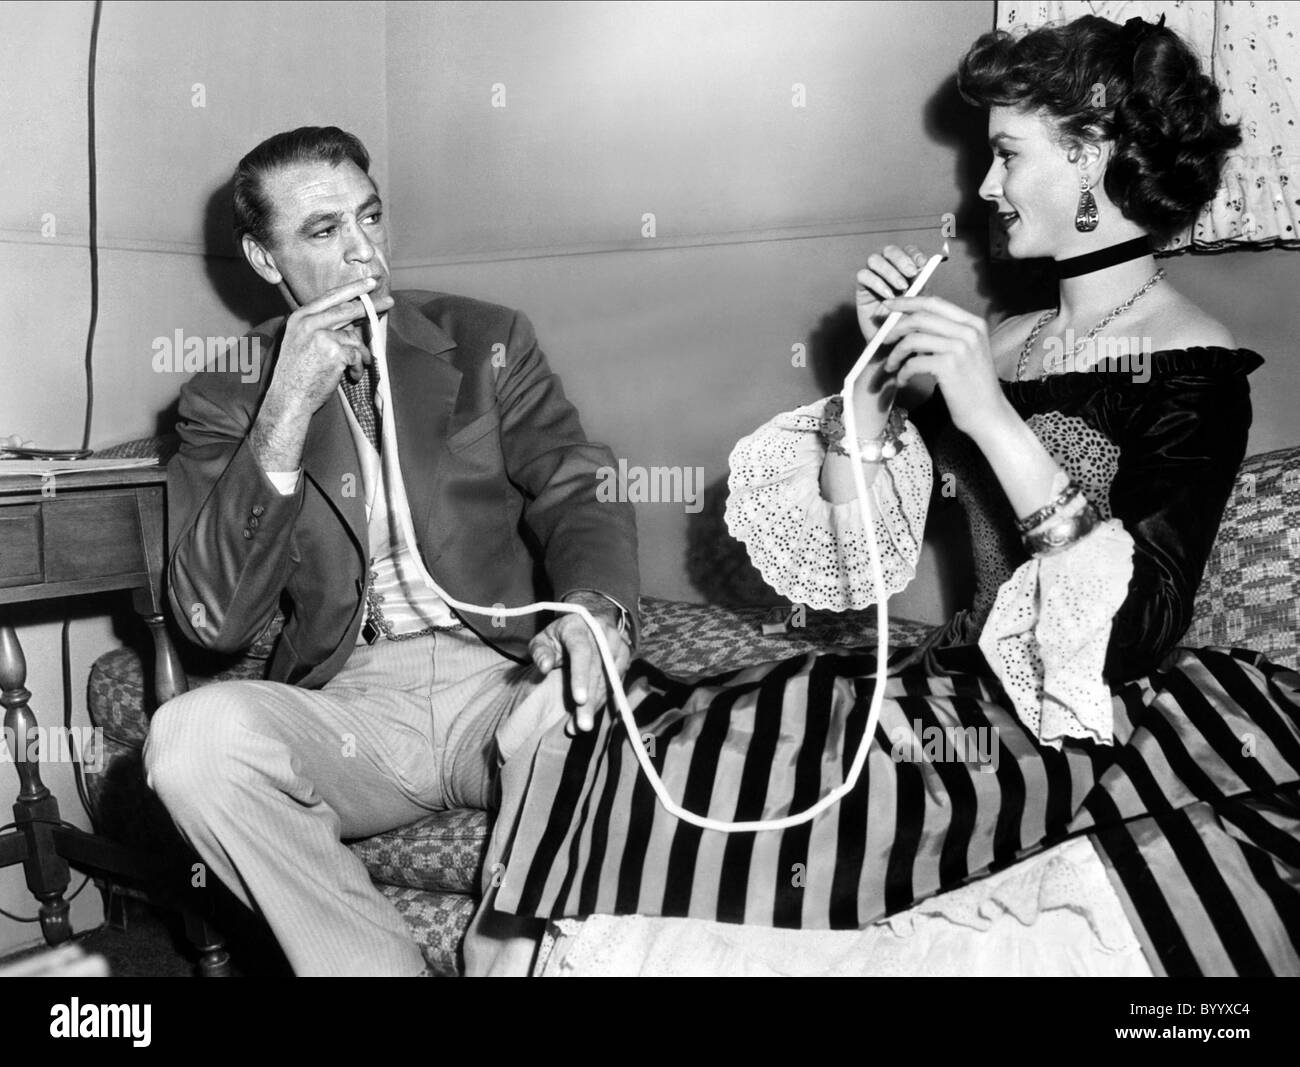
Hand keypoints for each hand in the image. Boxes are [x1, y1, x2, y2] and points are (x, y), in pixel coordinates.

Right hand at [272, 277, 395, 415]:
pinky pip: (357, 355)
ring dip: (360, 355)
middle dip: (371, 306)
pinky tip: (351, 376)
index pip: (331, 296)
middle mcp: (309, 322)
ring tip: (355, 368)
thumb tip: (353, 320)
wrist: (288, 398)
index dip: (352, 288)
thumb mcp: (302, 341)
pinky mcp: (334, 352)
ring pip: (355, 338)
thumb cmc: (297, 373)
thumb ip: (322, 327)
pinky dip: (357, 368)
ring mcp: (321, 336)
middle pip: (348, 309)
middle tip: (389, 302)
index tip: (369, 283)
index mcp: (300, 317)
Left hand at [528, 595, 630, 733]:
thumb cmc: (559, 636)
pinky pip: (616, 682)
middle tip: (581, 726)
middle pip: (597, 670)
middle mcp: (601, 631)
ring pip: (609, 679)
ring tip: (581, 725)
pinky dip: (604, 699)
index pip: (581, 652)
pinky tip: (591, 713)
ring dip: (596, 704)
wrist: (584, 623)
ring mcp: (616, 642)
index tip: (578, 699)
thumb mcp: (543, 639)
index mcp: (578, 626)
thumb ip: (540, 652)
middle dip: (589, 701)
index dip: (580, 676)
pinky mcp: (625, 654)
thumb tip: (544, 667)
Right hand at [855, 244, 930, 343]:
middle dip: (901, 259)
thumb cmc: (908, 323)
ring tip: (901, 287)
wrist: (892, 342)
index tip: (923, 263)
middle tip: (911, 273)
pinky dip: (877, 283)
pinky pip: (863, 275)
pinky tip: (887, 296)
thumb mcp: (919, 303)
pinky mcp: (861, 288)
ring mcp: (873, 277)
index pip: (908, 251)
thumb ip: (921, 284)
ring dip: (889, 271)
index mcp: (905, 269)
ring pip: (875, 259)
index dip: (914, 253)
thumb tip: (924, 268)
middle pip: (890, 250)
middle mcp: (888, 270)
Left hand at [879, 295, 1012, 440]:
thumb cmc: (972, 385)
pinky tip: (902, 381)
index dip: (907, 302)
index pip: (934, 302)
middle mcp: (969, 331)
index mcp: (973, 323)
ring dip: (895, 353)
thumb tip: (911, 322)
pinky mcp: (949, 366)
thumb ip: (946, 333)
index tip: (888, 306)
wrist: (988, 413)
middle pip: (920, 317)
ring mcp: (960, 348)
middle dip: (895, 327)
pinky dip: (902, 372)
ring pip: (912, 339)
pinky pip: (913, 363)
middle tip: (883, 339)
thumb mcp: (967, 351)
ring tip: (891, 366)